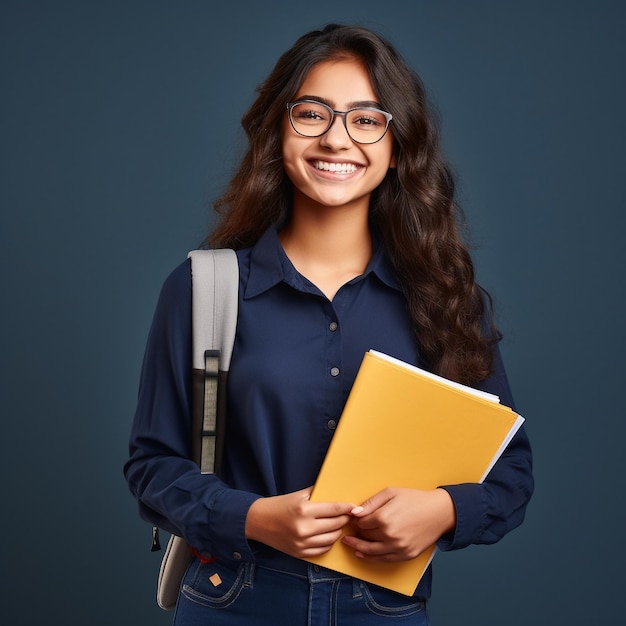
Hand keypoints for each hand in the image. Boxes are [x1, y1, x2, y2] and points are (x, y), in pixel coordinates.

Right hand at [246, 487, 354, 558]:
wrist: (258, 521)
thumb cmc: (280, 505)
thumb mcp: (298, 494)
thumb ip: (318, 493)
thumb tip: (338, 491)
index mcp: (303, 509)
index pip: (334, 509)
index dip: (347, 508)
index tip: (355, 507)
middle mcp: (303, 528)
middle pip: (336, 524)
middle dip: (345, 518)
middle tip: (350, 514)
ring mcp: (301, 543)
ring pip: (332, 538)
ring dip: (339, 531)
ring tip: (340, 524)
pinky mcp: (300, 553)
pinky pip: (323, 549)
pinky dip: (329, 542)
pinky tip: (329, 534)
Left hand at [341, 487, 455, 562]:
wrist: (439, 512)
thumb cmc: (415, 499)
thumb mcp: (391, 493)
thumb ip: (371, 503)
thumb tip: (355, 513)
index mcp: (385, 518)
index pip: (362, 522)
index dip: (357, 519)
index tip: (355, 517)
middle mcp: (390, 535)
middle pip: (366, 536)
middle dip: (358, 532)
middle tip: (352, 529)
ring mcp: (398, 547)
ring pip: (371, 551)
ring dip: (358, 547)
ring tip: (350, 543)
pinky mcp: (406, 555)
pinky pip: (384, 560)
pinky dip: (371, 558)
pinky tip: (362, 554)